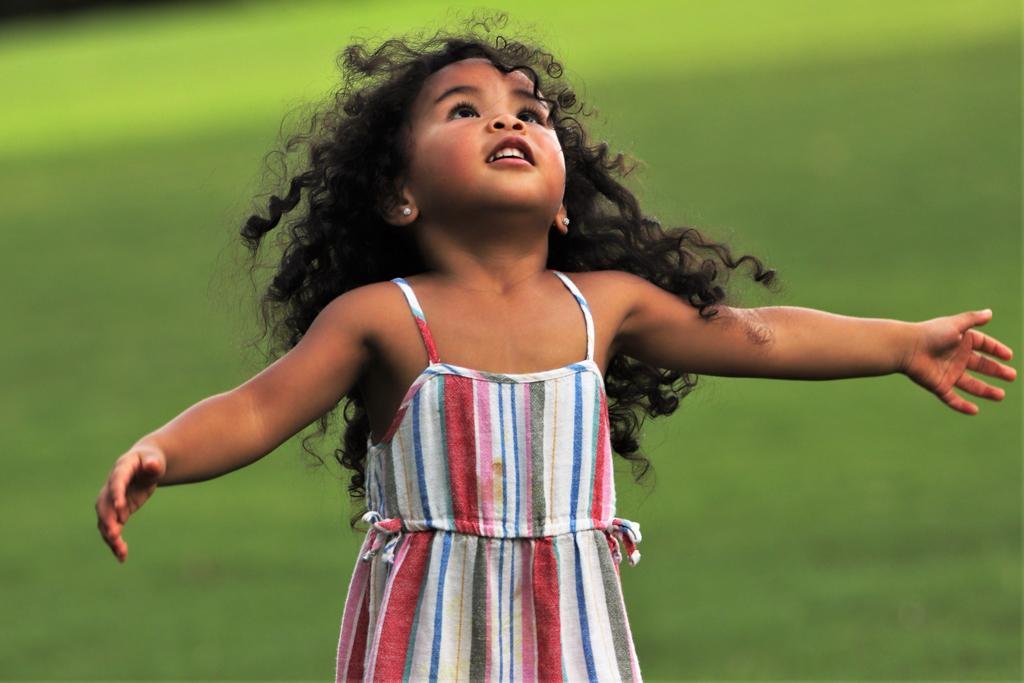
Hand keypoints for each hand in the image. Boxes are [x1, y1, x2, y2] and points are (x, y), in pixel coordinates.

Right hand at [95, 443, 166, 562]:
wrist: (146, 465)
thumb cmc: (152, 461)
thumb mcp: (155, 461)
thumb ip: (154, 464)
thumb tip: (153, 465)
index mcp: (122, 469)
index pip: (117, 481)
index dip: (117, 494)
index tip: (120, 508)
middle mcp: (111, 486)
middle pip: (104, 504)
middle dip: (108, 520)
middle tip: (115, 535)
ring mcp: (112, 500)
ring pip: (105, 520)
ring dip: (110, 536)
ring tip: (121, 552)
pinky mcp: (117, 512)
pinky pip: (112, 528)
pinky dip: (115, 542)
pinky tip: (122, 557)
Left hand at [901, 309, 1015, 414]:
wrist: (906, 348)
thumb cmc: (931, 334)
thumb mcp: (955, 325)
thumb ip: (973, 319)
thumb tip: (990, 312)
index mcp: (961, 341)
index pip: (983, 345)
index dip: (996, 350)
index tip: (1009, 356)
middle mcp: (956, 357)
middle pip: (980, 366)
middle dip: (996, 371)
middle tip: (1012, 376)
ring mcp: (948, 372)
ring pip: (970, 384)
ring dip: (985, 390)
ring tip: (1001, 396)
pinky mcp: (938, 385)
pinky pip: (952, 398)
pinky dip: (962, 405)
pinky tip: (974, 410)